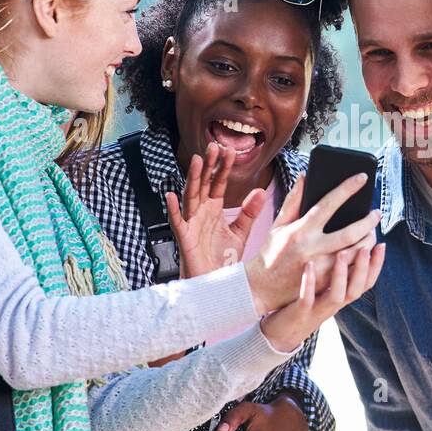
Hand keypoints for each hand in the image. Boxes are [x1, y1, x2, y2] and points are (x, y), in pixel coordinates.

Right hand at [165, 142, 265, 278]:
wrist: (214, 284)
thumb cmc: (222, 259)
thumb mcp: (240, 233)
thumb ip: (249, 213)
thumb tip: (260, 191)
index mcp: (214, 209)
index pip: (219, 183)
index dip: (223, 168)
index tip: (230, 151)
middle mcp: (201, 212)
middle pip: (204, 184)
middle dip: (208, 165)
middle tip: (213, 146)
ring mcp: (191, 223)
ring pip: (191, 196)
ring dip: (193, 178)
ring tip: (196, 161)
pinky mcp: (184, 238)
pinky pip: (177, 221)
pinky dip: (172, 208)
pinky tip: (170, 195)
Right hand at [245, 172, 381, 314]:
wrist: (261, 288)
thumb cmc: (271, 253)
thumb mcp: (278, 225)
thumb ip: (293, 200)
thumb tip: (305, 176)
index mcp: (301, 231)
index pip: (328, 204)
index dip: (347, 189)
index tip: (362, 177)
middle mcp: (313, 249)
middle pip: (350, 233)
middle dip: (368, 222)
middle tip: (376, 213)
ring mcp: (321, 269)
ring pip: (356, 254)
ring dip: (369, 241)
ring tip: (373, 231)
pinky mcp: (326, 284)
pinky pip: (352, 270)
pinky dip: (364, 259)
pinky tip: (367, 251)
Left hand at [259, 242, 385, 352]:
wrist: (280, 334)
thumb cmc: (303, 305)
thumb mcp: (324, 290)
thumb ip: (335, 272)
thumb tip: (346, 245)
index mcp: (341, 297)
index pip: (366, 283)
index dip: (376, 266)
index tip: (382, 245)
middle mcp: (334, 305)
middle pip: (357, 289)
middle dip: (364, 269)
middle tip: (366, 247)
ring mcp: (318, 310)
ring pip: (337, 295)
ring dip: (341, 275)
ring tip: (341, 253)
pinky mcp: (300, 313)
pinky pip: (307, 299)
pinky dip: (309, 283)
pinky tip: (309, 265)